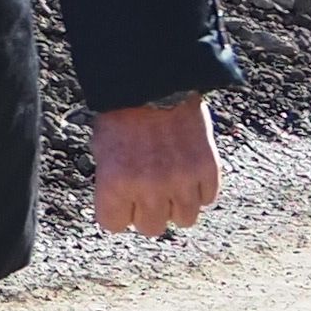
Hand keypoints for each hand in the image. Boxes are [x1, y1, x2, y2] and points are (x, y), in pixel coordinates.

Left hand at [93, 94, 219, 237]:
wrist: (156, 82)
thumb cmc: (123, 114)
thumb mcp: (102, 149)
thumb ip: (114, 184)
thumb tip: (124, 207)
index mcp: (115, 182)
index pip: (113, 225)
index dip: (117, 212)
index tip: (121, 200)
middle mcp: (149, 187)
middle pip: (151, 228)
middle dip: (147, 212)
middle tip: (147, 192)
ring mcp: (181, 180)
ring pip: (184, 219)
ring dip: (177, 204)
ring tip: (170, 182)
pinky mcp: (208, 170)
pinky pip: (208, 198)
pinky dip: (200, 189)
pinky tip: (188, 170)